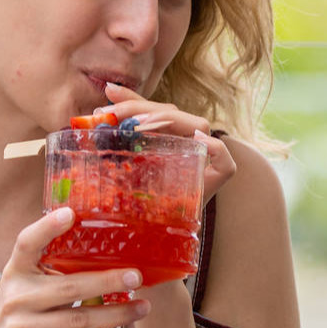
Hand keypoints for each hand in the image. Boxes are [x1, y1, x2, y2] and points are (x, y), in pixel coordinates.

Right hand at [0, 207, 149, 327]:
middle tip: (136, 277)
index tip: (70, 214)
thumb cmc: (19, 318)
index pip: (26, 244)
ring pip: (79, 320)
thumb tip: (111, 260)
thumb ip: (53, 275)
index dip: (46, 227)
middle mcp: (17, 299)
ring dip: (117, 314)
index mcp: (16, 274)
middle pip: (69, 287)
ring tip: (142, 309)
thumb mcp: (25, 290)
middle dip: (107, 280)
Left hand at [101, 82, 237, 200]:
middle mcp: (191, 141)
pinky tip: (196, 141)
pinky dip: (213, 146)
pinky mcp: (220, 173)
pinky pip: (222, 156)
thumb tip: (104, 95)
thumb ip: (121, 132)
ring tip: (137, 125)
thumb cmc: (142, 199)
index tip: (106, 98)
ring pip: (197, 125)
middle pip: (173, 114)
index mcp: (171, 135)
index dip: (132, 100)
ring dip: (168, 120)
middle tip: (111, 116)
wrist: (156, 233)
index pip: (154, 109)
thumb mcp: (126, 163)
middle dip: (140, 109)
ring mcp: (207, 156)